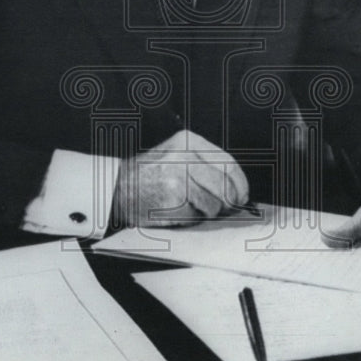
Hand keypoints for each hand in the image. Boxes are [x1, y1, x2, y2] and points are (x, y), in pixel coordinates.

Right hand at [112, 129, 248, 227]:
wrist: (118, 187)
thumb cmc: (149, 173)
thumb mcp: (176, 154)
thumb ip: (205, 164)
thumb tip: (237, 189)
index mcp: (188, 141)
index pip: (228, 164)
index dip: (240, 184)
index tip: (243, 195)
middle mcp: (184, 157)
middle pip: (224, 187)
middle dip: (227, 203)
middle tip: (224, 208)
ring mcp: (178, 179)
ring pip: (213, 205)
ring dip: (207, 212)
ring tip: (190, 206)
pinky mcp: (172, 200)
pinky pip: (196, 217)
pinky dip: (191, 219)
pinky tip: (177, 210)